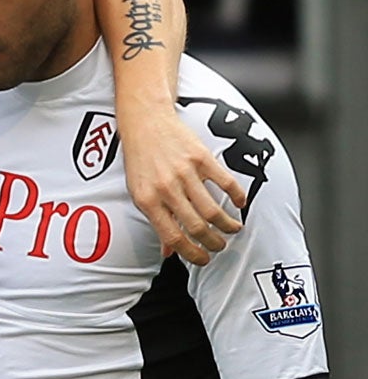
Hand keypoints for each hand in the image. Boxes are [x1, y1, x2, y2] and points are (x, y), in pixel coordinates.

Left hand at [118, 105, 245, 264]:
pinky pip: (225, 183)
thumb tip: (168, 251)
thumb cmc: (139, 157)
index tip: (203, 259)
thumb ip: (155, 220)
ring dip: (228, 225)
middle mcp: (166, 188)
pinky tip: (240, 204)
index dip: (192, 254)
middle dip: (214, 243)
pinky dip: (237, 197)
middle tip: (220, 245)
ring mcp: (184, 172)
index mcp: (147, 200)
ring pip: (213, 210)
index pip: (173, 237)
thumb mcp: (138, 190)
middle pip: (198, 226)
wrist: (144, 120)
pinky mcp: (201, 157)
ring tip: (232, 228)